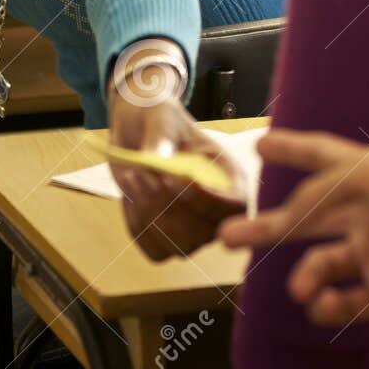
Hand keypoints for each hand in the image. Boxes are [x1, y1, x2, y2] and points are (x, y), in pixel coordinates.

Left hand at [108, 43, 241, 261]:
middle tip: (143, 172)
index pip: (236, 206)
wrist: (136, 131)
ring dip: (150, 215)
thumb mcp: (161, 118)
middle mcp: (216, 209)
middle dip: (168, 205)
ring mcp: (193, 228)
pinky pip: (156, 250)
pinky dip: (139, 227)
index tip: (174, 177)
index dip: (208, 201)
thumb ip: (161, 137)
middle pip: (206, 233)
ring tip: (135, 177)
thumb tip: (155, 159)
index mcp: (230, 177)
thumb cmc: (160, 120)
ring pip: (180, 246)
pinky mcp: (166, 238)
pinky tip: (132, 198)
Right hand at [219, 130, 368, 325]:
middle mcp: (368, 213)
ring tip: (302, 289)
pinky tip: (324, 305)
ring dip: (304, 278)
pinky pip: (345, 303)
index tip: (262, 144)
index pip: (319, 155)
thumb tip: (288, 214)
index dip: (291, 149)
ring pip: (322, 267)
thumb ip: (318, 192)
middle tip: (228, 238)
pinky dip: (328, 307)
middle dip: (270, 228)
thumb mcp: (365, 178)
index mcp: (365, 176)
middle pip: (308, 219)